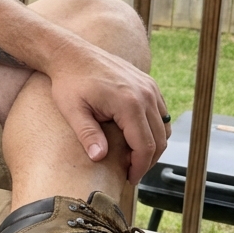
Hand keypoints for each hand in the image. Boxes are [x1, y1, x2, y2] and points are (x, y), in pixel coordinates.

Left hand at [46, 43, 169, 183]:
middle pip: (159, 139)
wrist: (71, 53)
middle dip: (147, 161)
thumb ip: (87, 134)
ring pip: (164, 127)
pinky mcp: (149, 84)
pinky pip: (161, 113)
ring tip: (134, 158)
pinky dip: (154, 129)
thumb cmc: (69, 82)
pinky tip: (136, 138)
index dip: (139, 167)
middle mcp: (146, 94)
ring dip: (153, 145)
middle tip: (132, 173)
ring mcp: (150, 87)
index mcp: (129, 103)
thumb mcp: (72, 110)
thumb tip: (99, 158)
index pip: (145, 146)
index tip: (129, 179)